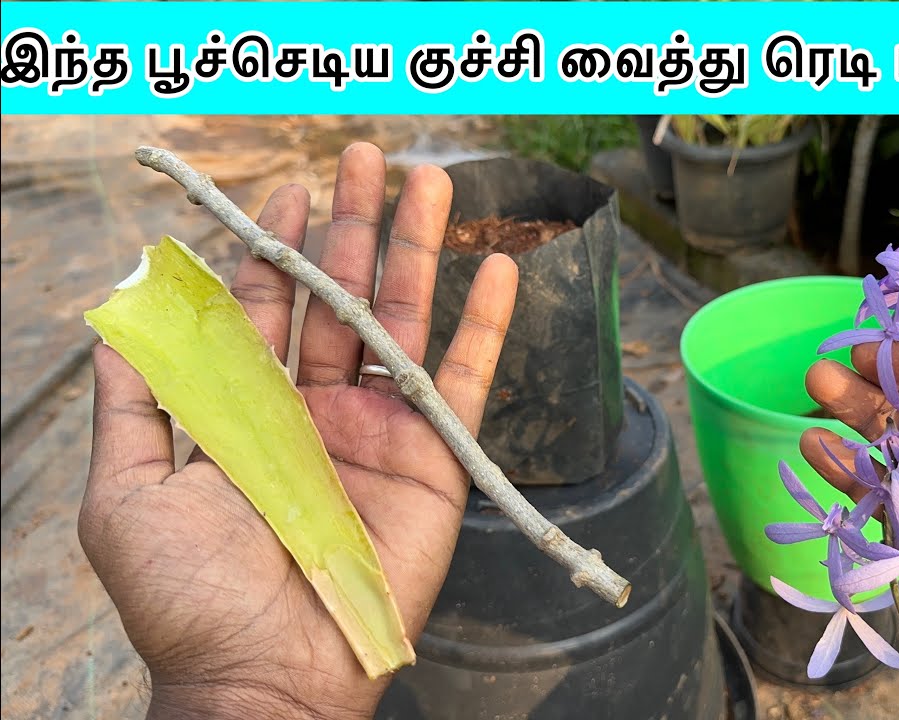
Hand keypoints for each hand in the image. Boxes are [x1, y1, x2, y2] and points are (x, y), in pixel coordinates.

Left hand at [79, 143, 517, 719]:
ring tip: (432, 183)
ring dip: (418, 252)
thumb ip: (133, 402)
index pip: (266, 307)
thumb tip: (124, 314)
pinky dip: (486, 328)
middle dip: (352, 226)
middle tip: (367, 157)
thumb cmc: (188, 598)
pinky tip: (504, 272)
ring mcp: (379, 432)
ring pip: (403, 322)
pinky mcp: (435, 461)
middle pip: (338, 298)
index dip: (276, 245)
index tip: (290, 186)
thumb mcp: (128, 495)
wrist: (265, 677)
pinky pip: (466, 383)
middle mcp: (316, 410)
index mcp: (248, 410)